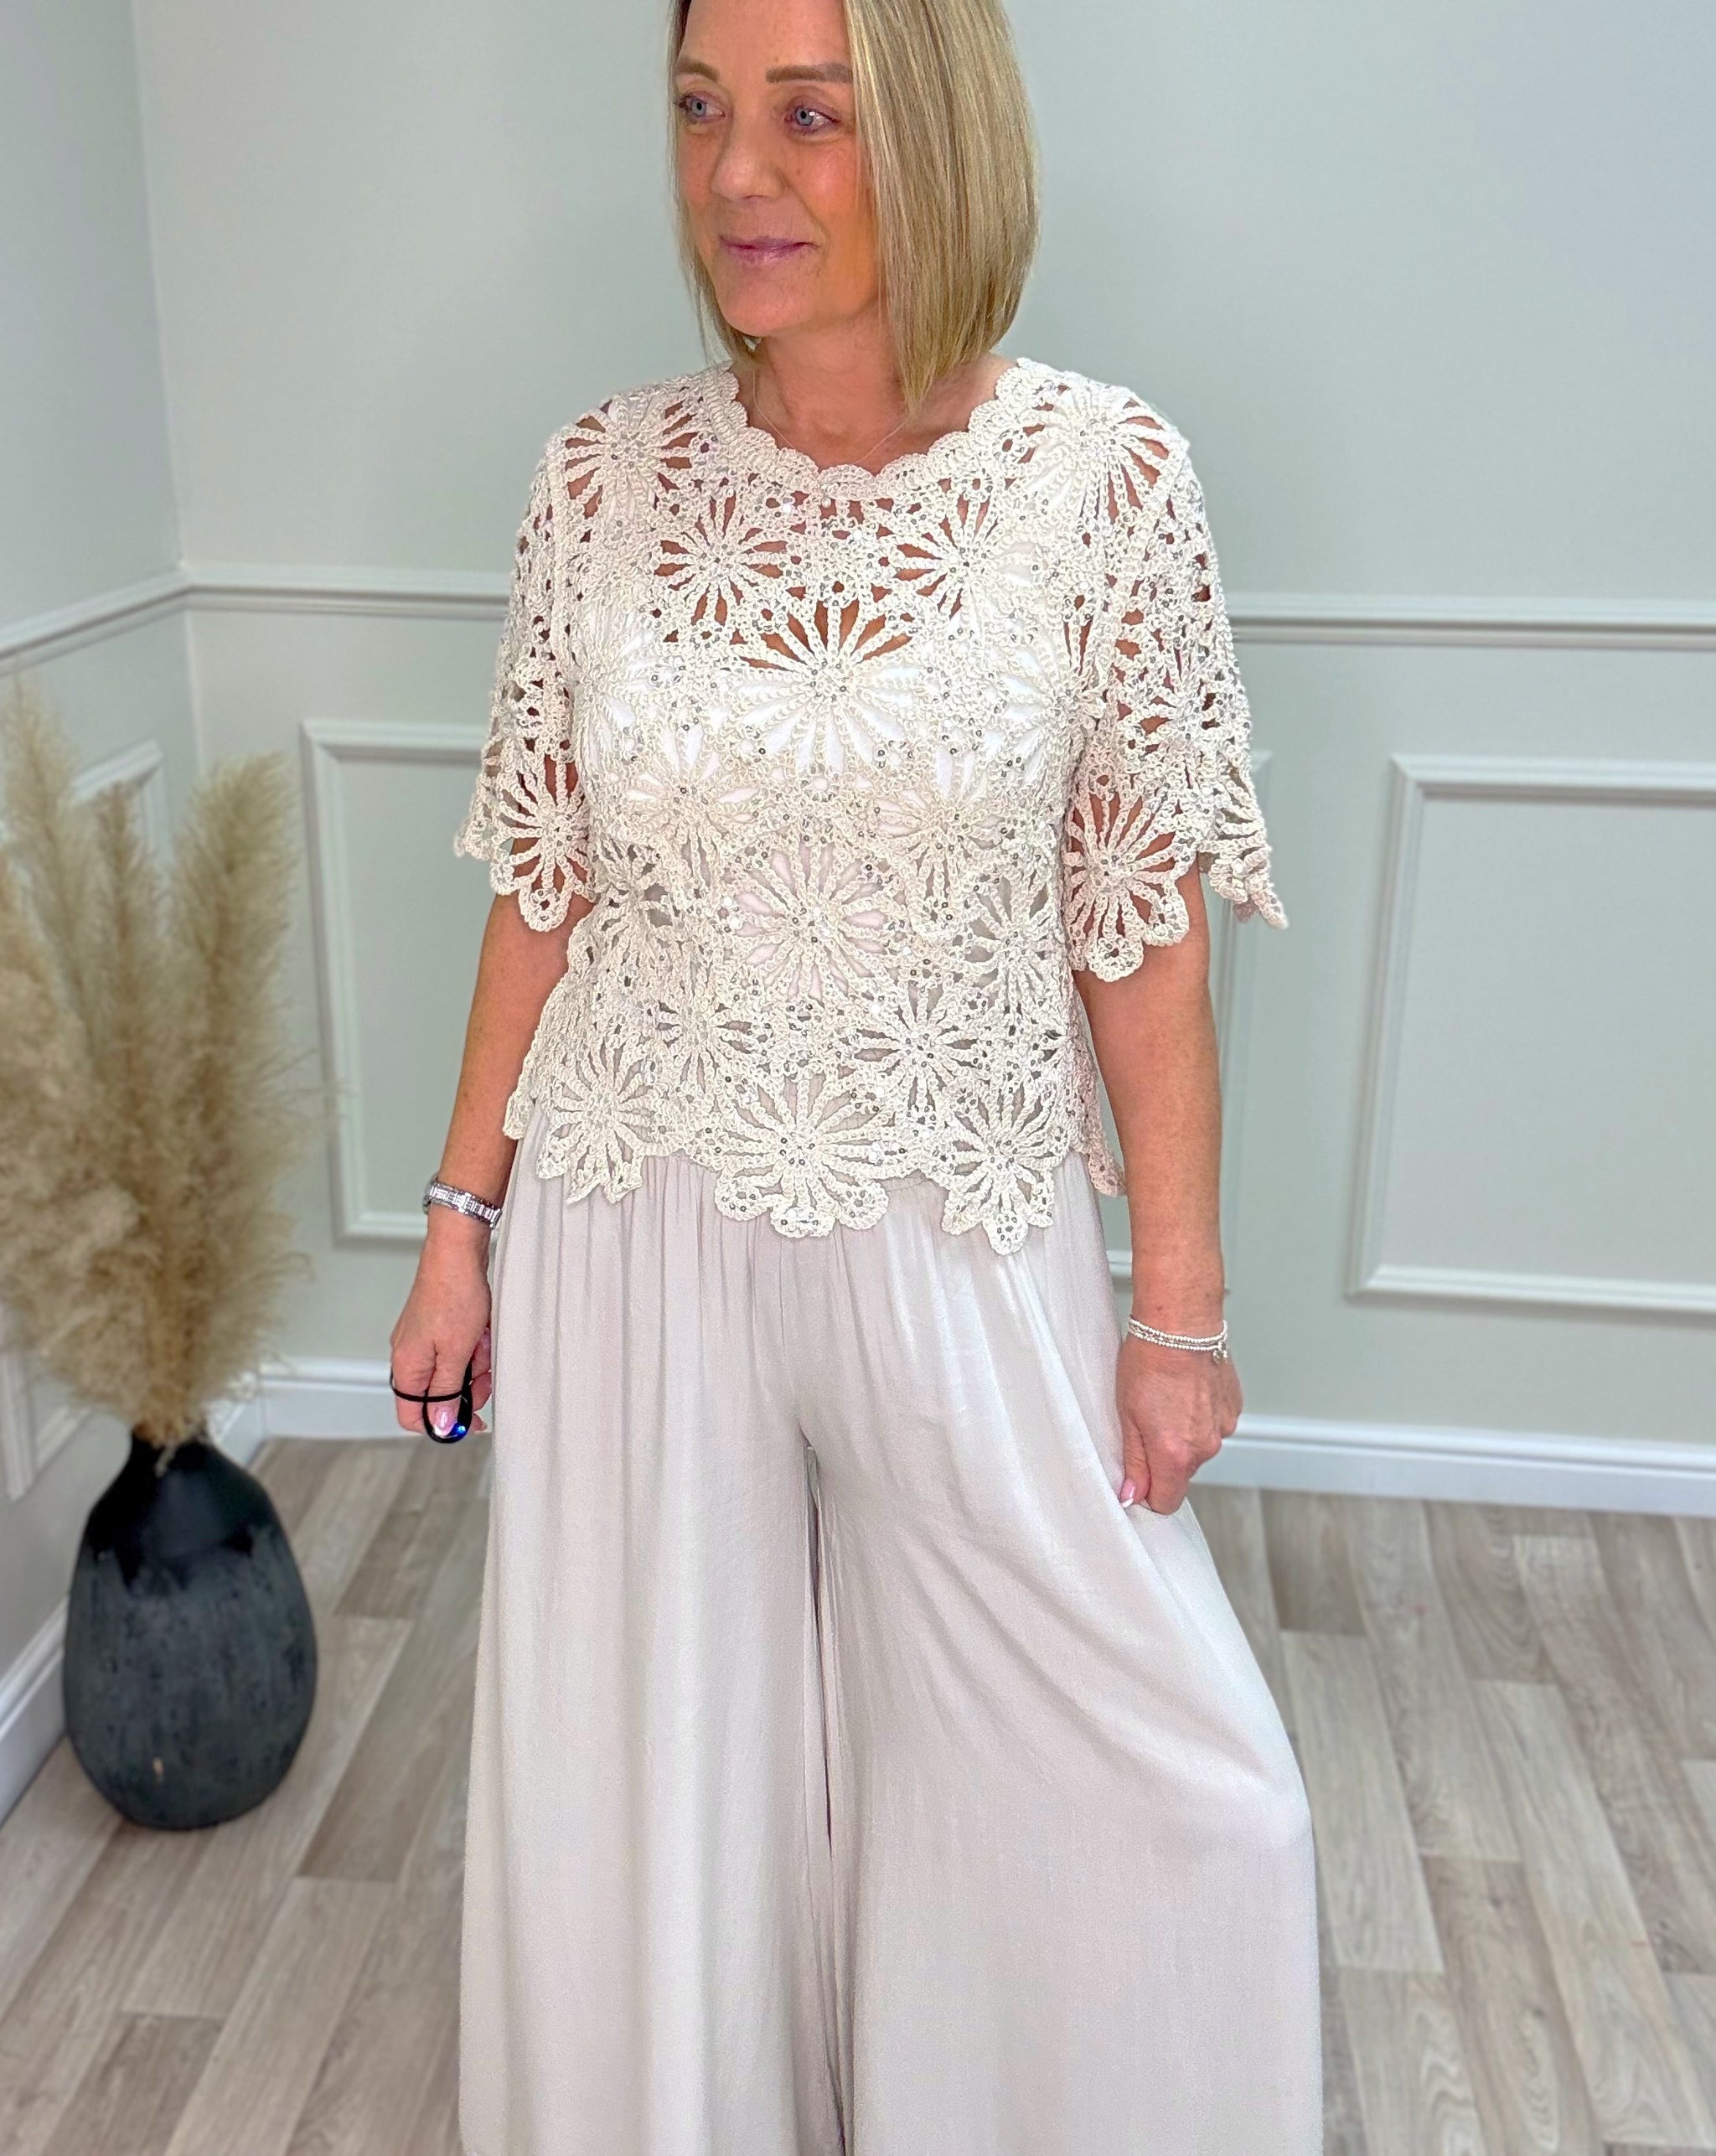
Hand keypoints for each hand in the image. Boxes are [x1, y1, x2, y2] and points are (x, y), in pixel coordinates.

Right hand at [389, 1224, 493, 1436]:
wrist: (457, 1251)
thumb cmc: (454, 1294)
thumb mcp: (456, 1352)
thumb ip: (446, 1392)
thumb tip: (440, 1425)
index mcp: (407, 1366)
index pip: (412, 1415)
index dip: (442, 1425)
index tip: (472, 1421)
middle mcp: (409, 1355)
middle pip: (439, 1393)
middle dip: (468, 1386)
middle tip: (486, 1373)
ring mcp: (423, 1340)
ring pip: (454, 1370)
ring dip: (475, 1362)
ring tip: (484, 1341)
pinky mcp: (438, 1326)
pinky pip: (460, 1349)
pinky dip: (475, 1345)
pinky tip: (483, 1330)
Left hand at [1115, 1332, 1240, 1513]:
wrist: (1180, 1326)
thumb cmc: (1149, 1363)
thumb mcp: (1127, 1416)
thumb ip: (1133, 1461)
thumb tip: (1132, 1494)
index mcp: (1176, 1455)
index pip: (1166, 1502)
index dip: (1148, 1492)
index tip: (1137, 1477)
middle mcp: (1205, 1447)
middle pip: (1182, 1473)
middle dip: (1163, 1458)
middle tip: (1145, 1422)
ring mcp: (1223, 1428)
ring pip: (1198, 1447)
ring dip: (1183, 1434)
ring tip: (1166, 1401)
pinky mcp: (1233, 1409)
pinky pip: (1213, 1425)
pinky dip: (1199, 1416)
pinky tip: (1186, 1392)